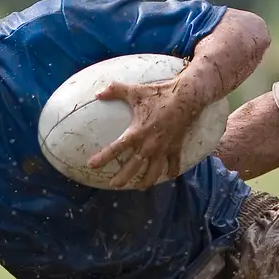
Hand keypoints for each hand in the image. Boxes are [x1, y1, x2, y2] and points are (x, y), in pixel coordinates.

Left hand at [87, 72, 199, 188]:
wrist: (186, 97)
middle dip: (123, 178)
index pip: (116, 148)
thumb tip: (97, 93)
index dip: (103, 158)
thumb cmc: (159, 94)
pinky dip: (172, 171)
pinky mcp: (176, 147)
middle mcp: (149, 145)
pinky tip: (169, 176)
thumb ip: (115, 91)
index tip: (91, 165)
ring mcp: (163, 148)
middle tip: (113, 185)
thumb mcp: (135, 91)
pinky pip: (174, 164)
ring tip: (140, 188)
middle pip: (133, 167)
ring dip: (147, 181)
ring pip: (154, 171)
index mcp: (137, 132)